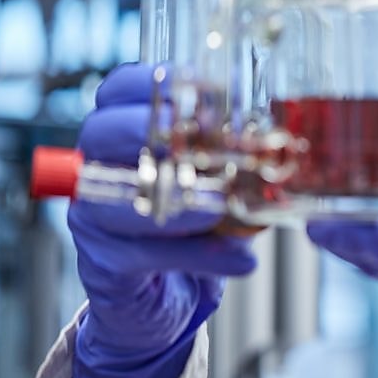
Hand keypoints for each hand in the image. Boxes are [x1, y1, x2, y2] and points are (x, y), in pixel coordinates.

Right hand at [63, 64, 255, 377]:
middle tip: (196, 139)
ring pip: (120, 197)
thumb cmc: (196, 224)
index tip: (198, 83)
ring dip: (178, 199)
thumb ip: (237, 156)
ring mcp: (94, 216)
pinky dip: (198, 257)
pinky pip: (145, 254)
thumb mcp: (220, 182)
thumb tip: (284, 139)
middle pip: (101, 133)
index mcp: (123, 135)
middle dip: (147, 129)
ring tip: (220, 207)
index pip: (117, 90)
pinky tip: (241, 261)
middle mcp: (99, 168)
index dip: (150, 81)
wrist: (164, 296)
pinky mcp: (105, 264)